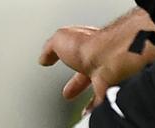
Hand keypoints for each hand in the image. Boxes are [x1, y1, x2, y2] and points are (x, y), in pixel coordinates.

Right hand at [38, 8, 154, 112]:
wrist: (111, 58)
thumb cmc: (89, 44)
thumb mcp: (59, 39)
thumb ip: (49, 47)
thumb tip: (43, 57)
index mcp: (85, 44)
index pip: (74, 51)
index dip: (63, 57)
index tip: (55, 62)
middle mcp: (98, 58)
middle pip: (86, 73)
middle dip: (77, 84)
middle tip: (69, 93)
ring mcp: (106, 74)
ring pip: (97, 89)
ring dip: (89, 100)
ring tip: (81, 109)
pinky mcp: (111, 89)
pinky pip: (103, 102)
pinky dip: (95, 109)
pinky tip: (88, 114)